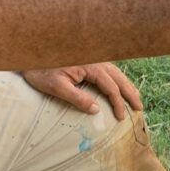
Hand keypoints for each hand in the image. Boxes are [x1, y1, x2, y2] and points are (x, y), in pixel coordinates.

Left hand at [21, 63, 142, 119]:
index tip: (121, 117)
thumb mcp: (56, 87)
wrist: (29, 52)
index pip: (110, 87)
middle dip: (130, 93)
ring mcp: (92, 58)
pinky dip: (117, 78)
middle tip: (140, 107)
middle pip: (118, 77)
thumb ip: (77, 98)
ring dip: (126, 85)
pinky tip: (119, 84)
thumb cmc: (40, 70)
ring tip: (135, 96)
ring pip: (115, 72)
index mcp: (90, 66)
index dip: (118, 103)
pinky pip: (108, 69)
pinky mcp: (87, 58)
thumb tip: (96, 110)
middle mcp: (94, 59)